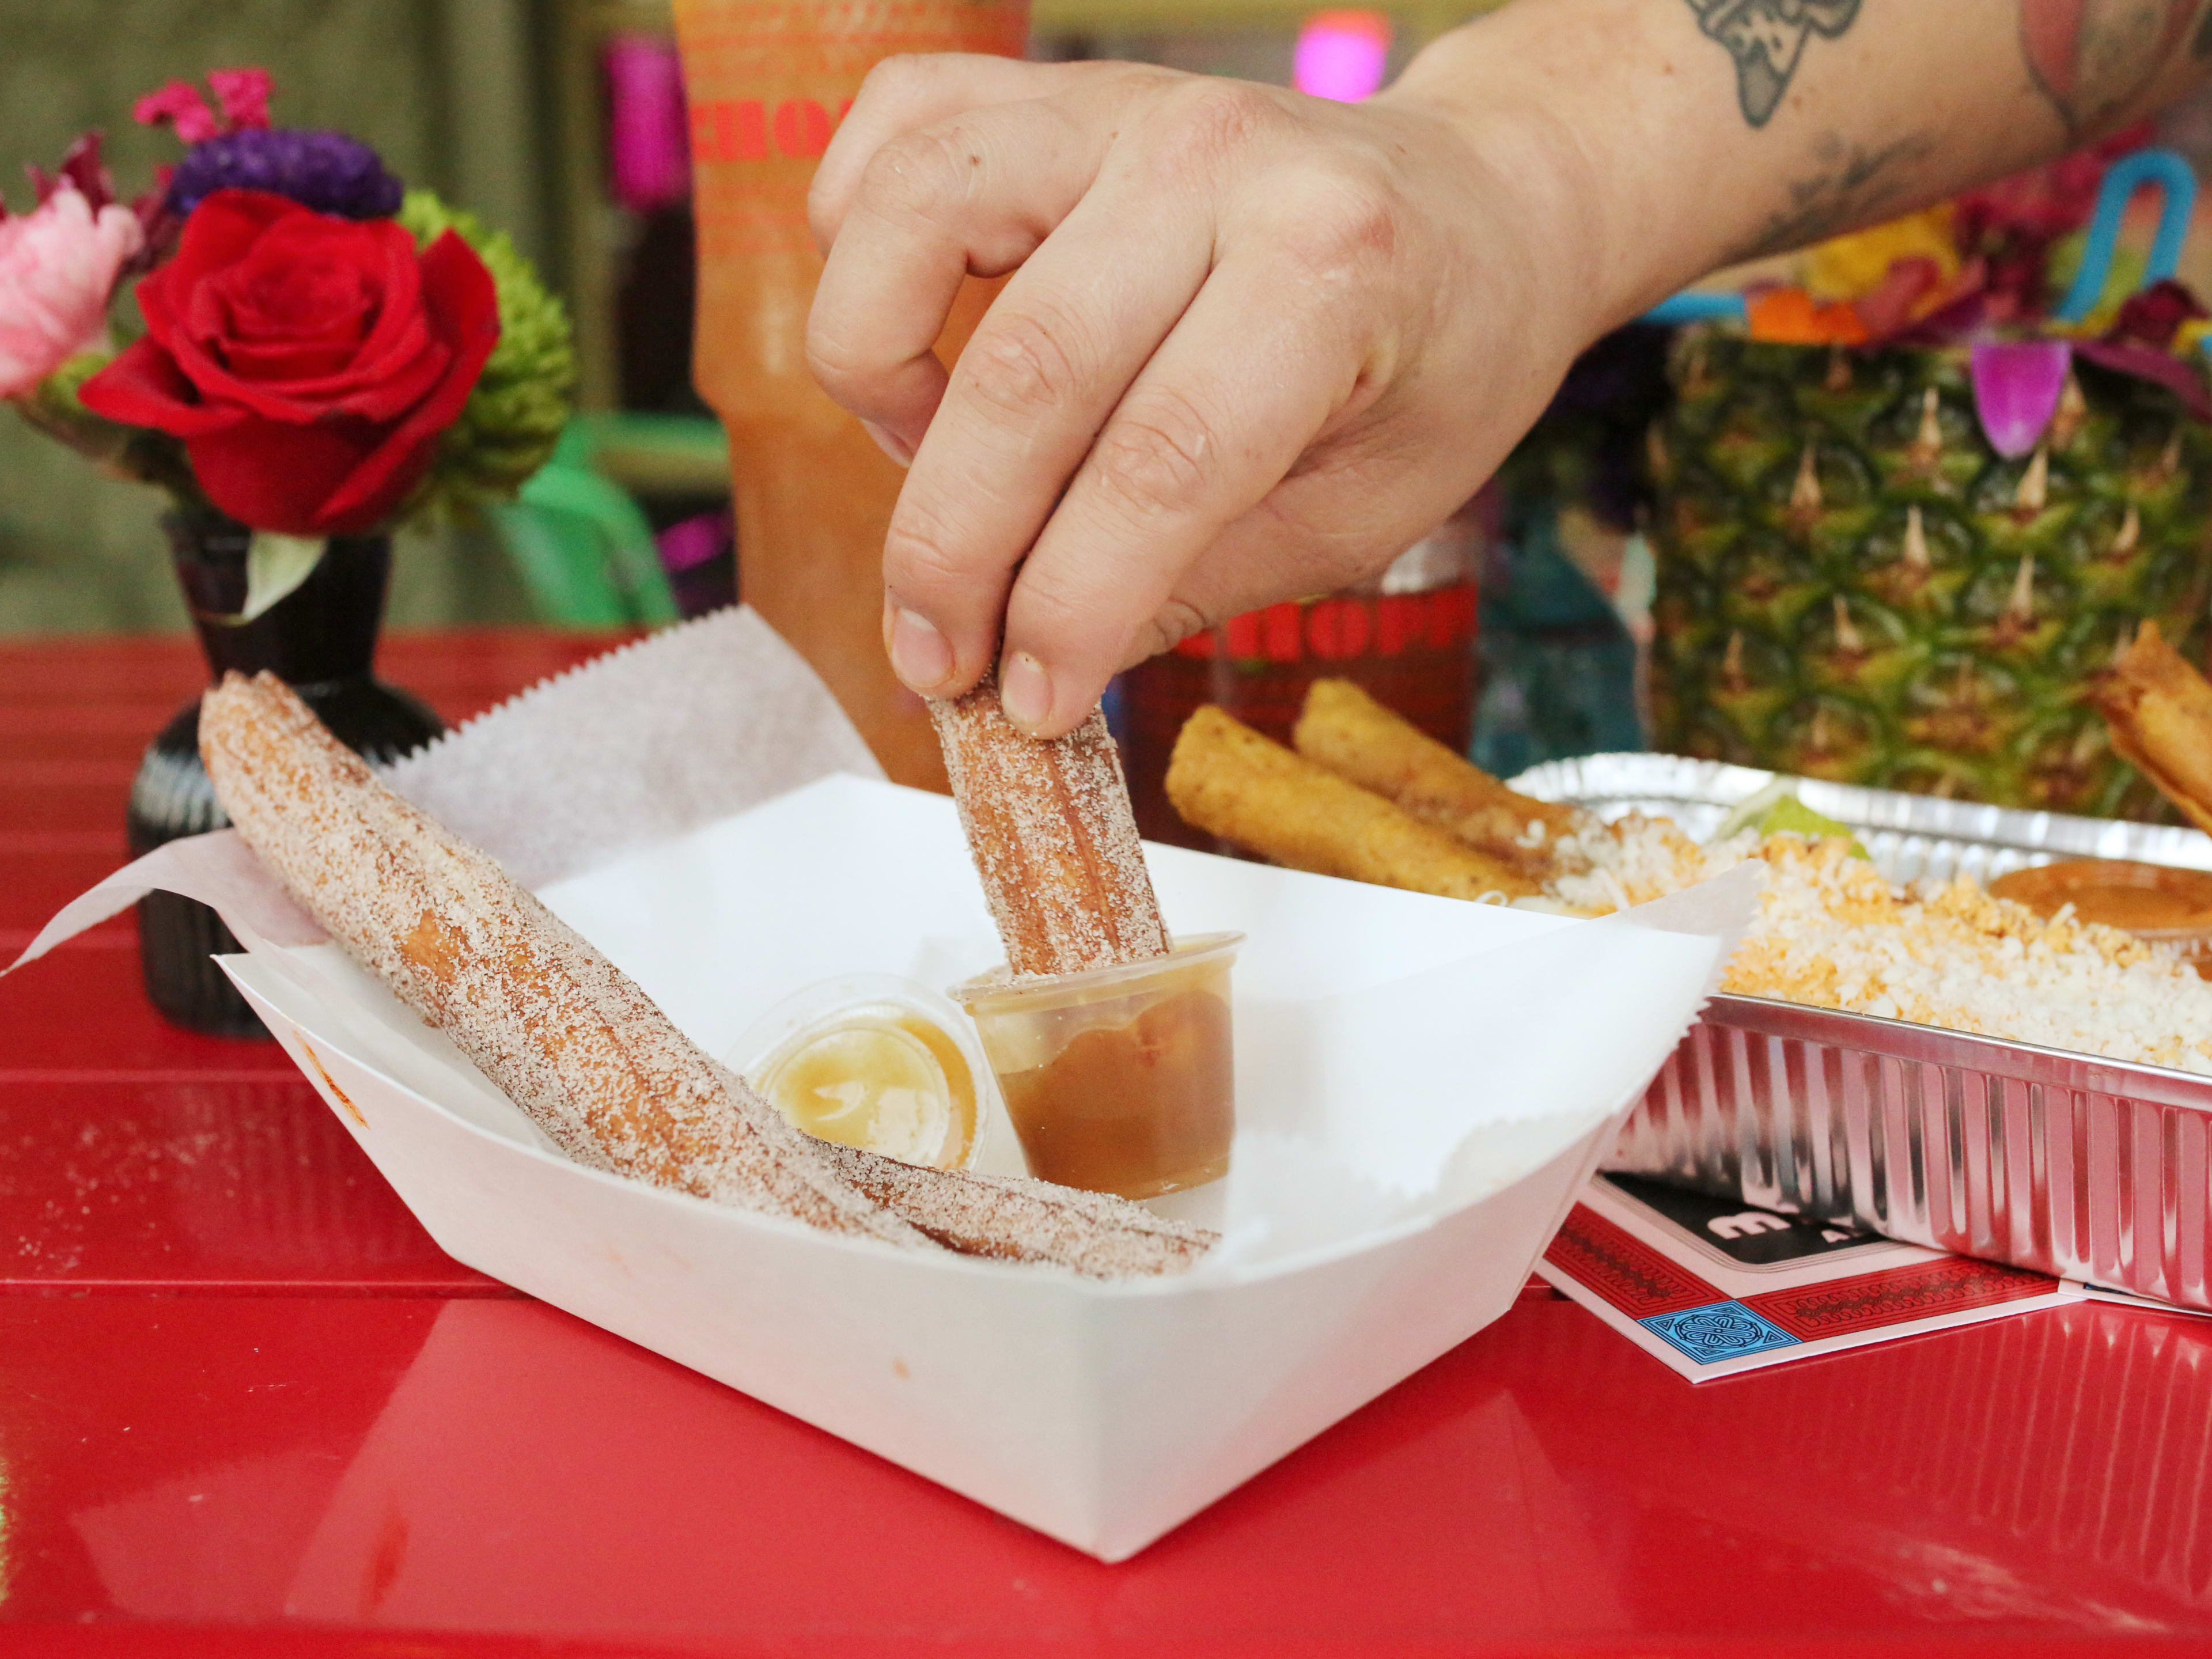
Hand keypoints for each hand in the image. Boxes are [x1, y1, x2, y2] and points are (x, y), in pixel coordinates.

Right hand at [806, 52, 1613, 736]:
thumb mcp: (1363, 511)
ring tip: (928, 465)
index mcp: (1332, 265)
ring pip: (908, 218)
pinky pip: (893, 127)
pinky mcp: (1053, 89)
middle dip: (953, 551)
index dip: (1072, 606)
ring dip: (877, 377)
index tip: (1030, 704)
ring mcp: (1122, 105)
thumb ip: (1199, 581)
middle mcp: (1214, 160)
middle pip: (1024, 371)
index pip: (1162, 461)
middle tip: (939, 659)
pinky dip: (855, 236)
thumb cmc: (1437, 364)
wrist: (1485, 203)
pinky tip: (912, 336)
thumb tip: (1038, 672)